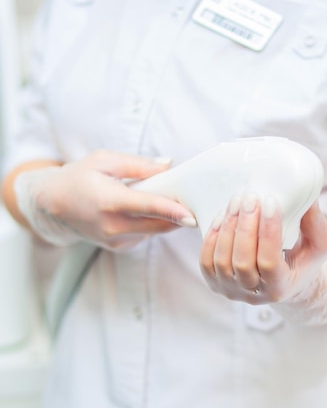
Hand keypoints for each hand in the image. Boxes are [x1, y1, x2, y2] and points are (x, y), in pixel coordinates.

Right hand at [14, 150, 196, 249]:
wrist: (53, 204)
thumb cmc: (79, 177)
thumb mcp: (105, 160)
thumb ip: (138, 164)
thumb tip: (167, 165)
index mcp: (109, 201)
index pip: (147, 207)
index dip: (172, 211)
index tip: (192, 216)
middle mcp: (112, 225)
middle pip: (158, 224)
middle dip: (178, 215)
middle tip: (192, 199)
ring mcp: (115, 239)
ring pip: (153, 230)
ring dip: (165, 217)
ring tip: (163, 198)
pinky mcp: (118, 246)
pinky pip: (144, 234)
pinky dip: (150, 222)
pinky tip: (142, 210)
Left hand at [200, 193, 326, 325]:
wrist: (283, 278)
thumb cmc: (302, 258)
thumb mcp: (320, 244)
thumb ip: (315, 222)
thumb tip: (307, 195)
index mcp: (281, 287)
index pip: (270, 262)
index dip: (268, 232)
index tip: (271, 202)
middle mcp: (253, 294)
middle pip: (243, 261)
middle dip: (245, 226)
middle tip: (250, 197)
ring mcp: (230, 289)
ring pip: (222, 260)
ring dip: (228, 227)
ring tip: (236, 201)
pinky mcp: (214, 282)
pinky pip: (206, 260)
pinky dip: (211, 237)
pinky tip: (222, 216)